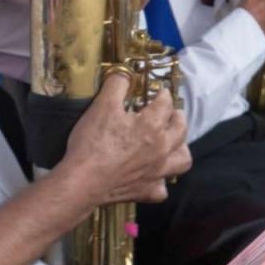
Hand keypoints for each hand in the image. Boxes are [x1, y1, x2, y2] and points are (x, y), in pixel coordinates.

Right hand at [57, 74, 190, 204]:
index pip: (165, 104)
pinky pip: (162, 188)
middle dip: (178, 118)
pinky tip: (153, 176)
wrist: (83, 181)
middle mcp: (161, 148)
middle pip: (181, 130)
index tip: (159, 92)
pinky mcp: (147, 191)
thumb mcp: (102, 105)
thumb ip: (117, 85)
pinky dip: (160, 181)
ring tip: (172, 143)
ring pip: (182, 160)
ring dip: (180, 149)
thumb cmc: (93, 142)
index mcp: (152, 125)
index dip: (163, 94)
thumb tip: (125, 73)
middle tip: (171, 113)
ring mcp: (157, 172)